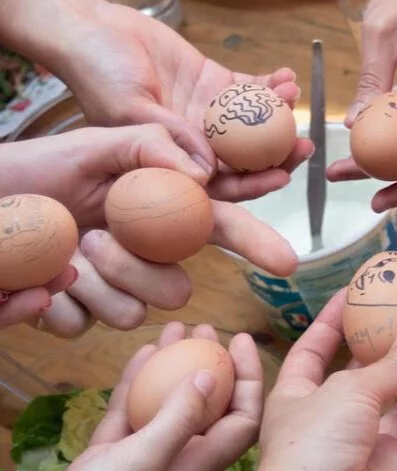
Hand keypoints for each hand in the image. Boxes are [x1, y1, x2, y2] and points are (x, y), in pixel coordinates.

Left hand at [0, 124, 301, 334]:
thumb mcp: (94, 143)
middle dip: (138, 268)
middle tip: (99, 237)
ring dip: (96, 284)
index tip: (287, 262)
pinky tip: (37, 279)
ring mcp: (109, 290)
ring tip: (63, 252)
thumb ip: (150, 146)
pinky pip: (83, 328)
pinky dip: (54, 303)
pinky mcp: (73, 315)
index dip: (256, 245)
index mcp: (157, 216)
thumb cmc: (34, 169)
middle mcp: (141, 258)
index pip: (219, 231)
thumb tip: (202, 173)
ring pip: (134, 315)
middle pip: (177, 288)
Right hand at [0, 322, 261, 470]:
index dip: (249, 378)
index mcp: (199, 465)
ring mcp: (145, 458)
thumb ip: (179, 417)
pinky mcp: (114, 458)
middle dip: (212, 362)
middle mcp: (180, 459)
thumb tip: (211, 373)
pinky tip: (141, 353)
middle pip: (208, 403)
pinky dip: (138, 382)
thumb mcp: (144, 461)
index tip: (242, 340)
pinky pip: (133, 411)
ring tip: (173, 328)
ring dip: (172, 365)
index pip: (243, 417)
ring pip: (167, 401)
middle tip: (204, 327)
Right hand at [56, 0, 312, 201]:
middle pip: (248, 156)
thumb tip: (205, 173)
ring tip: (293, 97)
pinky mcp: (215, 82)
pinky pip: (250, 88)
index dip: (253, 184)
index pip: (222, 182)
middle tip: (305, 142)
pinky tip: (287, 77)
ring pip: (254, 122)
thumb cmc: (97, 73)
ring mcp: (209, 112)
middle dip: (279, 152)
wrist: (93, 29)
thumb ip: (167, 138)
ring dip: (278, 113)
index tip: (282, 176)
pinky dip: (270, 84)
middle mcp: (197, 141)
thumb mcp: (129, 110)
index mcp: (176, 158)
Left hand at [255, 290, 396, 470]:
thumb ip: (387, 365)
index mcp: (298, 395)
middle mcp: (331, 416)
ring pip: (396, 394)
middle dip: (386, 343)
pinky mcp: (395, 459)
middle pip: (362, 371)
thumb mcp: (346, 390)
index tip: (354, 293)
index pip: (314, 348)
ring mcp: (364, 439)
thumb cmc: (312, 446)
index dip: (332, 320)